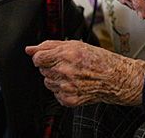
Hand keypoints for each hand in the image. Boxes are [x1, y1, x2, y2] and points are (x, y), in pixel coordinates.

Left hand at [26, 40, 144, 106]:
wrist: (114, 78)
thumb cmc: (99, 60)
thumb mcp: (75, 45)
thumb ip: (50, 45)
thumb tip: (30, 49)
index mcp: (67, 54)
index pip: (38, 57)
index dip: (41, 56)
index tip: (47, 56)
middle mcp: (66, 70)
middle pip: (42, 69)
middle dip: (51, 65)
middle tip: (66, 64)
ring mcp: (67, 86)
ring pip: (47, 82)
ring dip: (55, 77)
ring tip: (71, 73)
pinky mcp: (68, 99)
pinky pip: (55, 93)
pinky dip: (61, 89)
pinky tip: (74, 83)